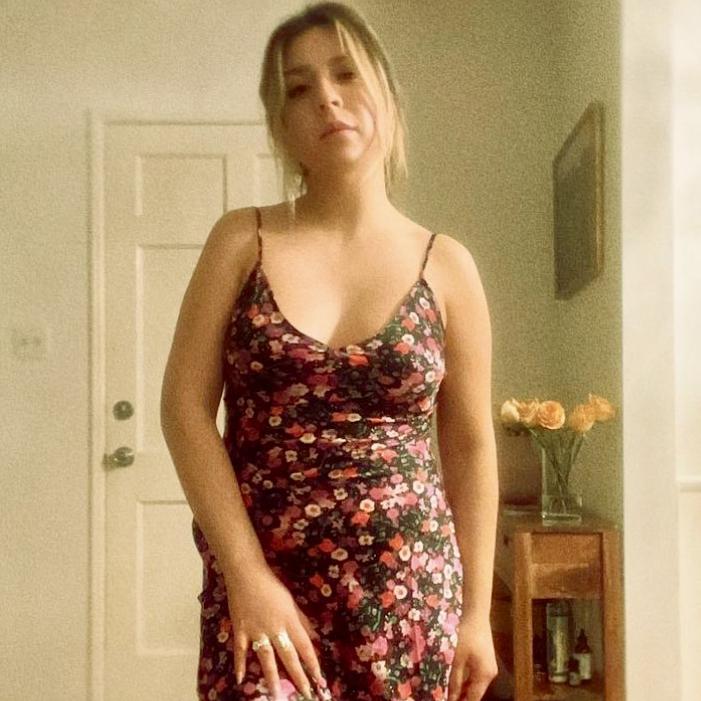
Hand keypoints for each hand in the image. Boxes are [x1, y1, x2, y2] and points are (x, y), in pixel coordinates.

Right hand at [223, 565, 325, 699]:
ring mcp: (256, 631)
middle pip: (288, 657)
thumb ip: (301, 620)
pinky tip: (240, 679)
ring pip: (266, 659)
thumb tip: (314, 637)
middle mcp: (274, 629)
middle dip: (298, 677)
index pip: (304, 646)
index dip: (312, 663)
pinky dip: (239, 665)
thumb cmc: (271, 584)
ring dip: (272, 679)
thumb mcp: (291, 601)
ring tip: (276, 696)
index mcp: (289, 620)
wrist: (246, 573)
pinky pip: (240, 651)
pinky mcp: (240, 630)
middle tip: (305, 694)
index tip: (319, 678)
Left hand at [447, 611, 497, 700]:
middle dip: (462, 697)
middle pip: (476, 692)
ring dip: (464, 689)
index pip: (473, 698)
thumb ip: (455, 679)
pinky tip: (457, 679)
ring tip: (450, 692)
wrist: (477, 615)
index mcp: (485, 675)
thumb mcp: (458, 658)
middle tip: (447, 697)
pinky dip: (468, 680)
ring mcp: (489, 667)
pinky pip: (477, 676)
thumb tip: (451, 697)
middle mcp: (490, 674)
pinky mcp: (486, 660)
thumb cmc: (466, 635)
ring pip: (476, 684)